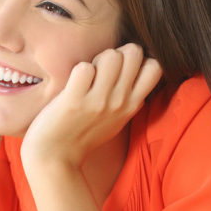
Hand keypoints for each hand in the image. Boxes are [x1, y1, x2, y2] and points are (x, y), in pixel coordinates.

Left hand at [21, 43, 161, 168]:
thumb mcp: (116, 121)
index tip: (119, 71)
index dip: (137, 59)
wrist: (54, 158)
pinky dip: (77, 70)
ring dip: (96, 59)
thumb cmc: (82, 136)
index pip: (155, 67)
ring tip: (86, 76)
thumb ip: (130, 100)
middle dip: (116, 52)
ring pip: (111, 55)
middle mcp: (119, 102)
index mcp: (132, 105)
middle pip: (134, 52)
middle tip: (100, 70)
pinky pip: (84, 68)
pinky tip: (72, 84)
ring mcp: (98, 102)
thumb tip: (140, 75)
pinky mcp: (74, 101)